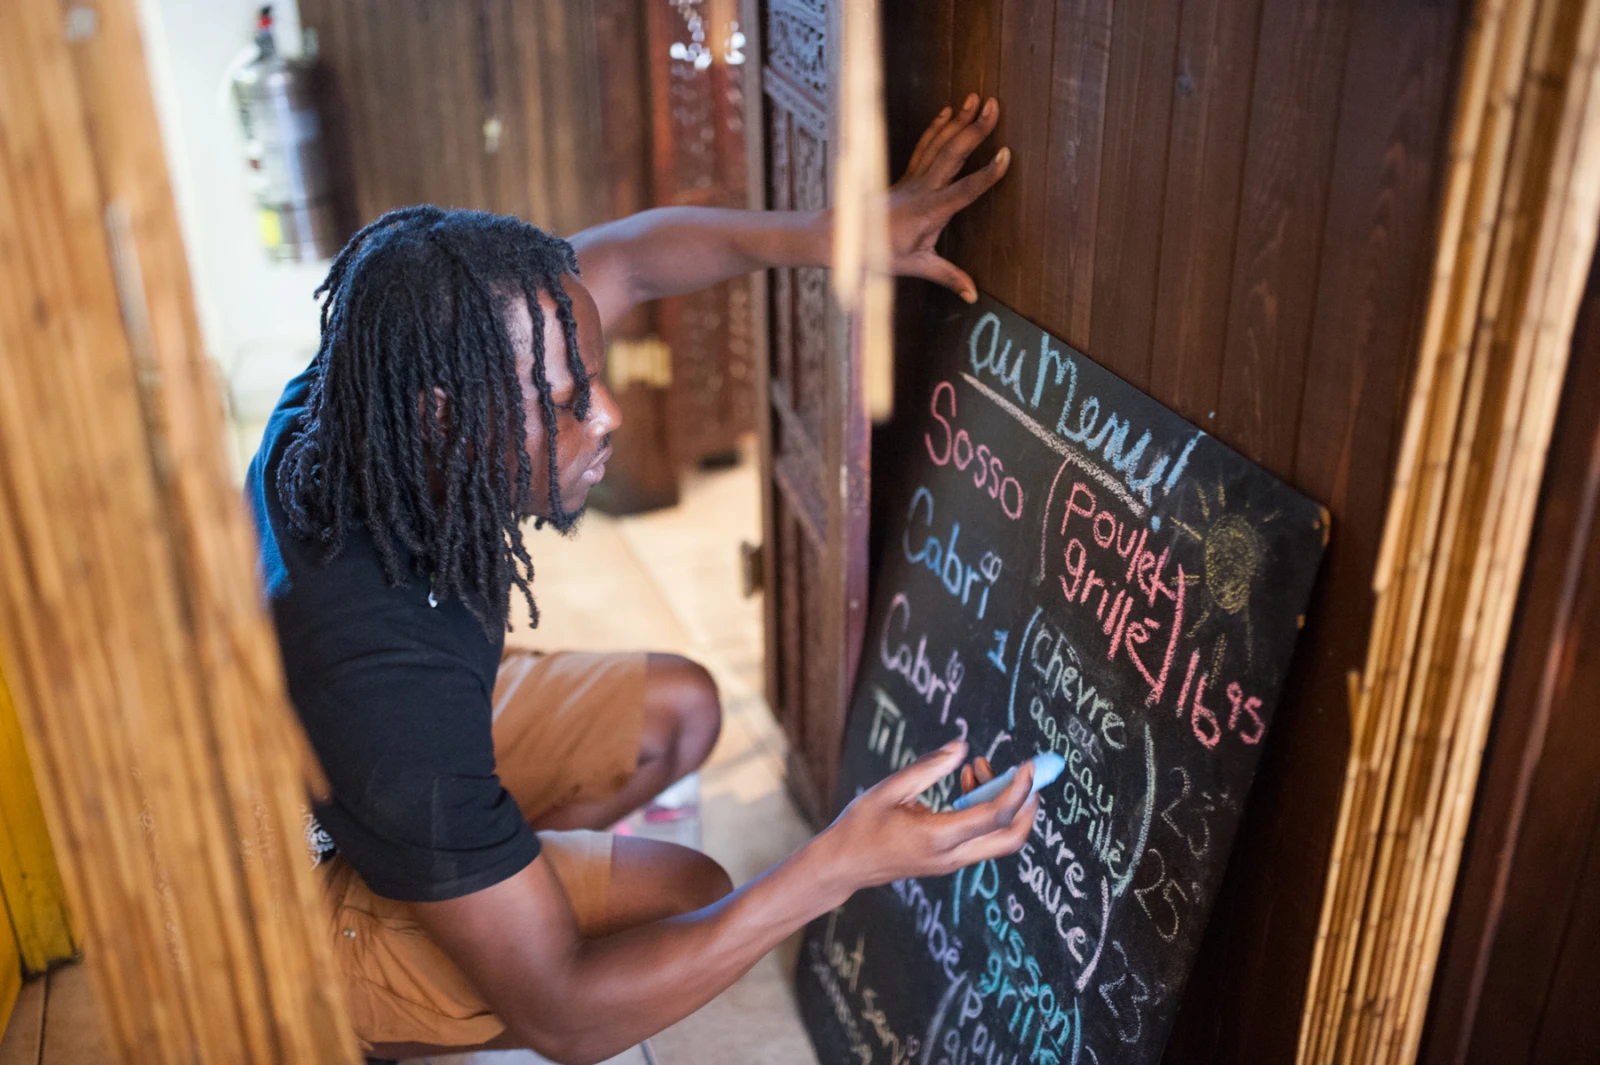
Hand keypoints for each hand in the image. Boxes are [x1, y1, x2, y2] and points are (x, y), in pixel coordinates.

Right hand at [819, 740, 1036, 894]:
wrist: (843, 865)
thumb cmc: (861, 826)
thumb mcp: (889, 789)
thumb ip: (929, 768)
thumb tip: (962, 747)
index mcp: (938, 837)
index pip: (995, 816)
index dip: (1018, 790)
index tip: (1028, 766)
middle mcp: (952, 856)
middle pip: (1011, 838)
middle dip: (1027, 805)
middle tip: (1023, 773)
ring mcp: (951, 862)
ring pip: (999, 838)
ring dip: (1002, 803)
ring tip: (977, 768)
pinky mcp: (948, 860)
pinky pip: (982, 837)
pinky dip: (986, 811)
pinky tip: (968, 783)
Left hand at [887, 95, 1010, 302]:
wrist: (844, 236)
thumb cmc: (879, 253)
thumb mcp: (916, 267)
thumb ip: (947, 277)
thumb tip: (972, 295)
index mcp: (929, 211)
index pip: (965, 190)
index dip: (987, 174)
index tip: (1006, 155)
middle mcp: (922, 189)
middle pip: (953, 153)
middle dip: (976, 128)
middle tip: (994, 105)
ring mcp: (913, 178)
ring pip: (939, 143)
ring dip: (959, 120)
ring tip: (977, 98)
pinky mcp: (907, 175)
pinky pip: (924, 146)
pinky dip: (936, 127)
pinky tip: (948, 112)